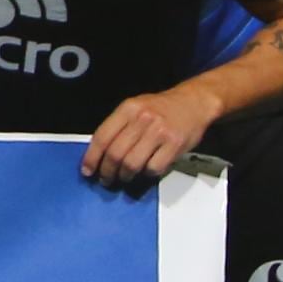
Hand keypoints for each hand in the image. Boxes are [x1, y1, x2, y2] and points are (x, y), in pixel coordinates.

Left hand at [82, 83, 218, 191]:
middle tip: (106, 179)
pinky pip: (154, 168)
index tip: (88, 170)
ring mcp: (159, 132)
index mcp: (128, 109)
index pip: (102, 137)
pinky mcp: (175, 144)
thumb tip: (98, 151)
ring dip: (125, 176)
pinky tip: (146, 171)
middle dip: (107, 171)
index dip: (92, 157)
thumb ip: (118, 126)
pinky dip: (147, 174)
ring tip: (124, 177)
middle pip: (115, 153)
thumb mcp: (135, 107)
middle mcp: (142, 119)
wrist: (194, 102)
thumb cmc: (162, 107)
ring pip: (132, 163)